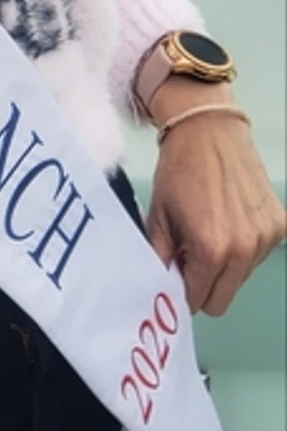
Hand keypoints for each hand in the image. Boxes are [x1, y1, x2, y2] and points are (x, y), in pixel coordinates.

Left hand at [146, 92, 285, 315]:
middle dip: (204, 284)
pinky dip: (242, 247)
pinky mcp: (278, 225)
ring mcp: (265, 237)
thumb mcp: (157, 217)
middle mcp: (244, 248)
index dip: (184, 290)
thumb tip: (162, 284)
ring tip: (209, 230)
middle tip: (189, 255)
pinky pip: (257, 256)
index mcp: (212, 249)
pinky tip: (228, 220)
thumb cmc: (181, 168)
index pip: (199, 300)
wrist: (207, 130)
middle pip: (223, 298)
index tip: (177, 274)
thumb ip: (160, 259)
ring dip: (225, 265)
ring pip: (241, 278)